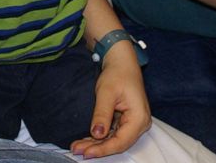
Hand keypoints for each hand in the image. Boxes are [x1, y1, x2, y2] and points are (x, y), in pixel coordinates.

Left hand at [71, 42, 150, 157]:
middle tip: (76, 149)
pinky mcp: (126, 121)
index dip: (103, 149)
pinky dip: (99, 137)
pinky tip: (86, 140)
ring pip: (114, 140)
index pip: (121, 141)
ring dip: (96, 144)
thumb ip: (102, 114)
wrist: (121, 62)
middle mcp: (139, 124)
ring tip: (77, 146)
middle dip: (96, 148)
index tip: (86, 152)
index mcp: (139, 118)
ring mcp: (133, 123)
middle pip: (117, 143)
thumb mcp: (106, 92)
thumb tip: (97, 134)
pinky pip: (113, 133)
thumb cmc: (117, 74)